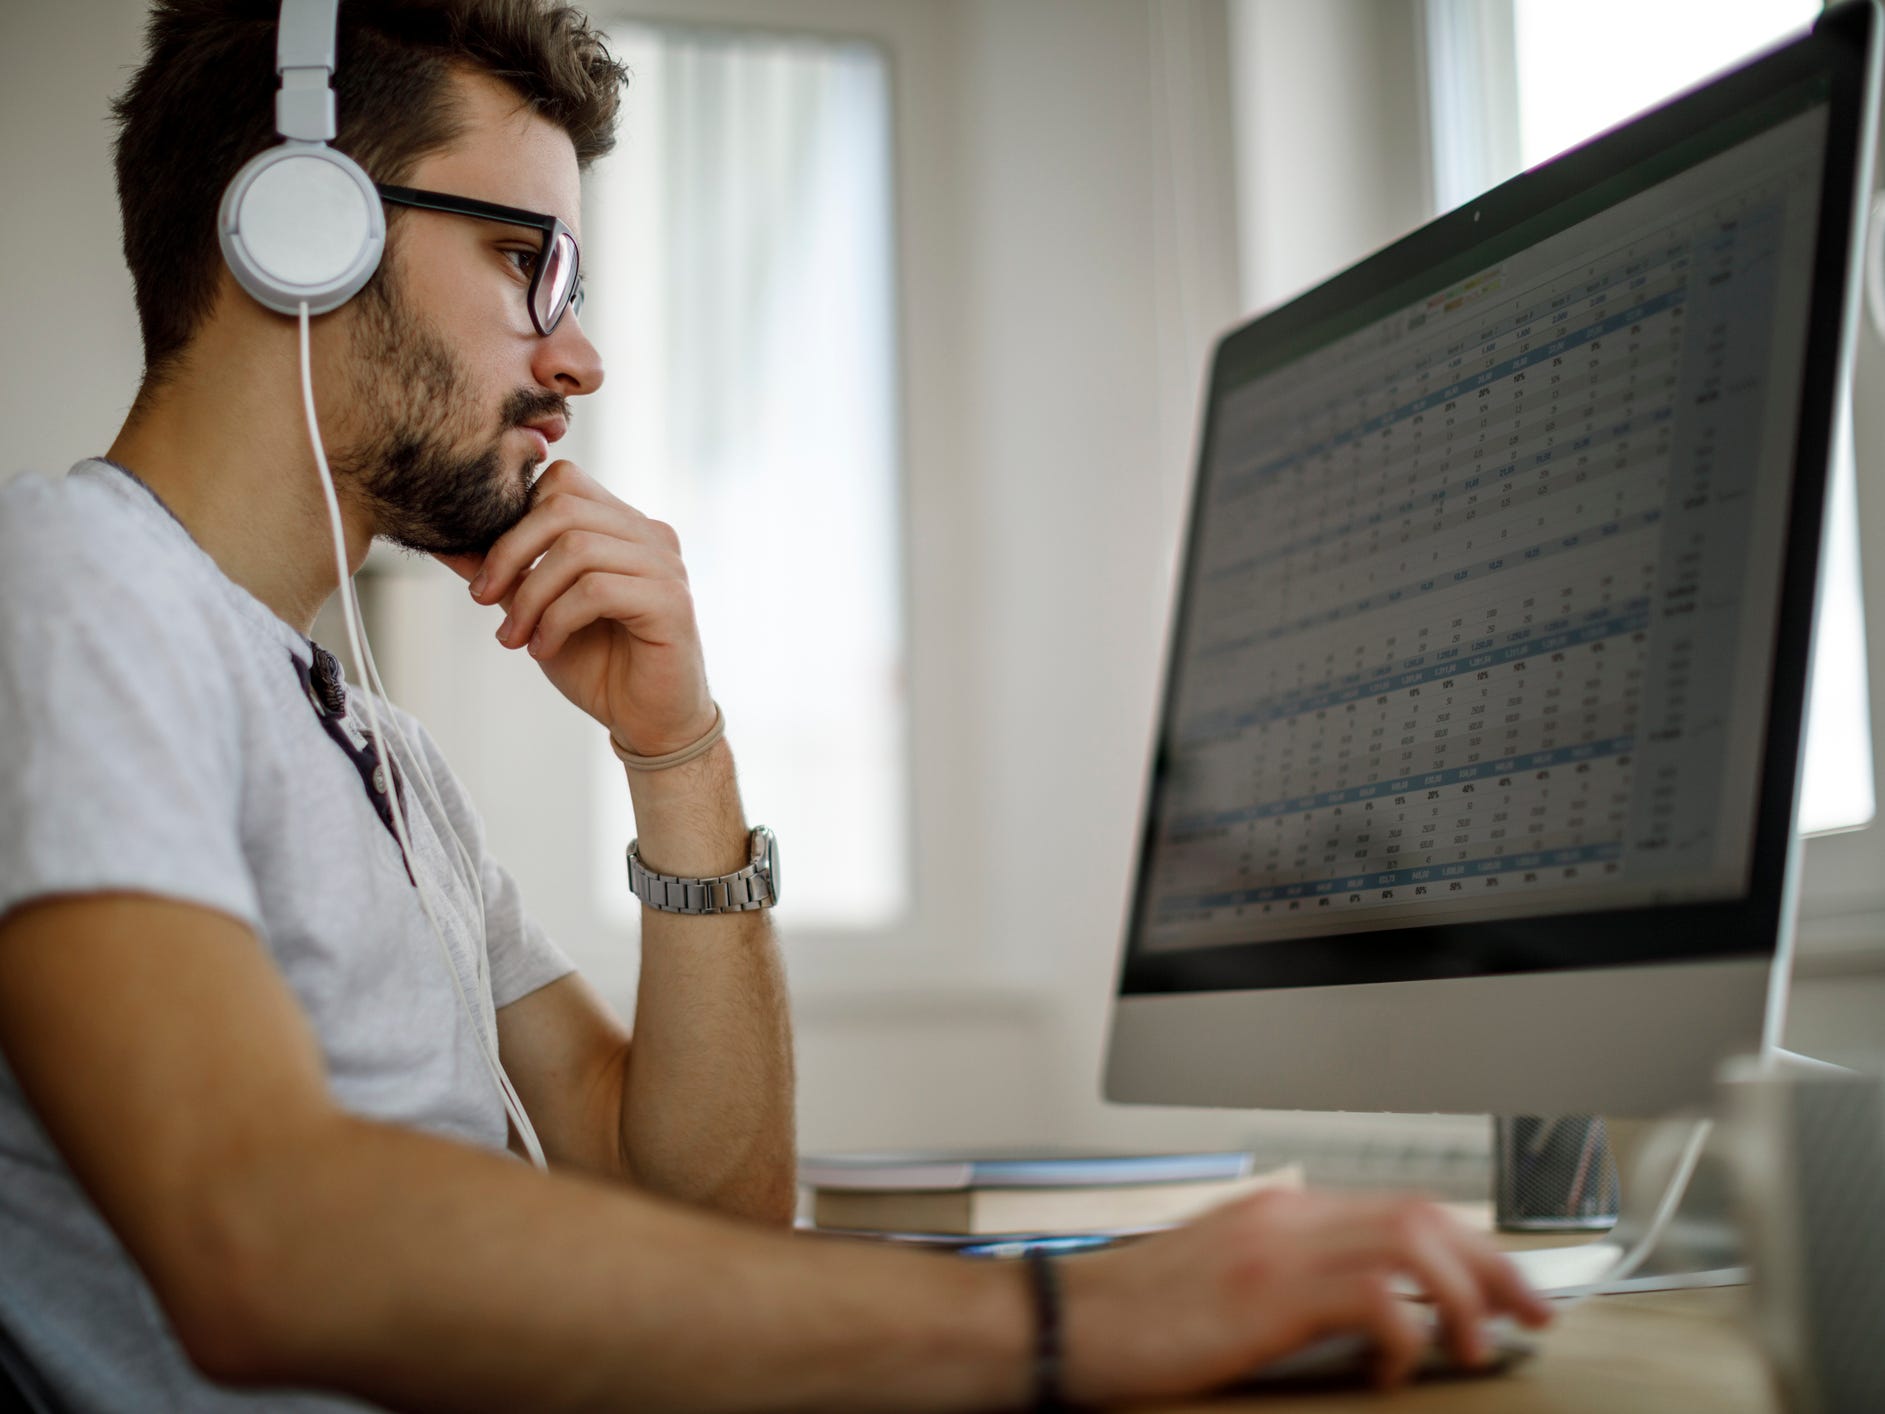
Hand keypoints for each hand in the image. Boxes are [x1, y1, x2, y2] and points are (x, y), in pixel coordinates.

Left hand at [433, 460, 714, 754]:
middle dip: (509, 552)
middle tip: (482, 598)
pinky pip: (596, 591)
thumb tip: (445, 541)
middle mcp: (650, 534)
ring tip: (513, 637)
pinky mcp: (670, 601)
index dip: (516, 513)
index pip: (564, 481)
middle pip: (564, 506)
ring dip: (530, 597)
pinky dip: (556, 620)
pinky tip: (544, 649)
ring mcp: (665, 565)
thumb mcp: (537, 611)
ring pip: (577, 549)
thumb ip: (505, 573)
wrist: (649, 723)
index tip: (487, 568)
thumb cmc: (599, 664)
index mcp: (622, 525)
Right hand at [1055, 1188, 1553, 1402]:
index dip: (1472, 1245)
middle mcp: (1286, 1216)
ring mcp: (1275, 1248)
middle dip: (1494, 1264)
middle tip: (1533, 1311)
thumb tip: (1365, 1308)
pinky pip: (1369, 1297)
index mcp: (1280, 1211)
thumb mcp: (1223, 1277)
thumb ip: (1290, 1274)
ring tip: (1476, 1343)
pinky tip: (1396, 1366)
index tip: (1508, 1289)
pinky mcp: (1263, 1294)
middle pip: (1424, 1214)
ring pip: (1411, 1241)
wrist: (1061, 1322)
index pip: (1402, 1206)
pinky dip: (1401, 1332)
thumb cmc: (1133, 1315)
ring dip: (1463, 1294)